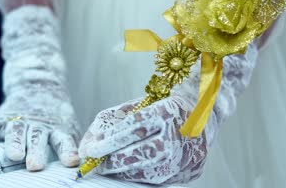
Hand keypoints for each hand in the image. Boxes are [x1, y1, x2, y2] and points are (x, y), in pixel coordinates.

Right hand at [0, 6, 80, 170]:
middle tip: (35, 165)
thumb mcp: (67, 126)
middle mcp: (38, 125)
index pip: (63, 140)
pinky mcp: (3, 116)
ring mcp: (19, 120)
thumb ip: (70, 144)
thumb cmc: (55, 117)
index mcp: (56, 128)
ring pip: (15, 131)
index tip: (71, 161)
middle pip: (37, 138)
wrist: (39, 87)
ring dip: (14, 143)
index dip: (67, 150)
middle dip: (36, 151)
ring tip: (14, 154)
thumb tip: (84, 164)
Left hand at [79, 96, 207, 184]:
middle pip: (142, 151)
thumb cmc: (160, 107)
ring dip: (124, 171)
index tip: (91, 149)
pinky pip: (160, 180)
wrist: (202, 112)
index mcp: (168, 110)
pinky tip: (127, 172)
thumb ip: (108, 122)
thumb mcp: (136, 106)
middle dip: (113, 160)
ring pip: (150, 171)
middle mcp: (181, 133)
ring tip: (108, 168)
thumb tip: (83, 148)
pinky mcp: (192, 170)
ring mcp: (189, 154)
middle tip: (94, 164)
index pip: (135, 126)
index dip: (110, 140)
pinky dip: (139, 177)